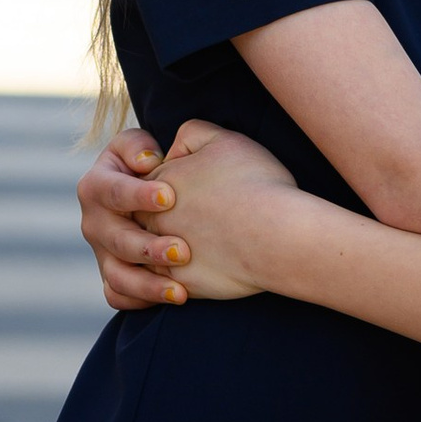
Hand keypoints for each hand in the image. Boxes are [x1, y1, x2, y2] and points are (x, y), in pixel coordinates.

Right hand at [79, 129, 189, 312]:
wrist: (149, 197)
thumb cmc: (150, 165)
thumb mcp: (140, 147)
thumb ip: (140, 146)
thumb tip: (147, 163)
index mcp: (96, 186)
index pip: (112, 191)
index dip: (138, 195)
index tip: (170, 197)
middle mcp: (94, 223)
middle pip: (116, 240)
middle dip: (148, 248)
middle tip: (183, 251)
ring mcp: (102, 253)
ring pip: (117, 276)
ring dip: (147, 284)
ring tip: (180, 290)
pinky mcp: (113, 277)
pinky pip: (119, 296)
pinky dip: (141, 300)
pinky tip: (173, 296)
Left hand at [136, 120, 297, 299]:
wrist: (276, 232)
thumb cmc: (255, 183)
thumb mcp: (223, 139)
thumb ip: (190, 135)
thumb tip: (172, 150)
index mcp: (158, 182)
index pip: (147, 184)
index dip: (170, 186)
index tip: (194, 191)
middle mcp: (153, 219)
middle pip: (144, 220)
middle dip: (162, 220)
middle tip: (194, 221)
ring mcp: (164, 255)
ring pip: (151, 256)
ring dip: (168, 253)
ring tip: (201, 247)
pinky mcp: (181, 283)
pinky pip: (166, 286)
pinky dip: (179, 280)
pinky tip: (204, 272)